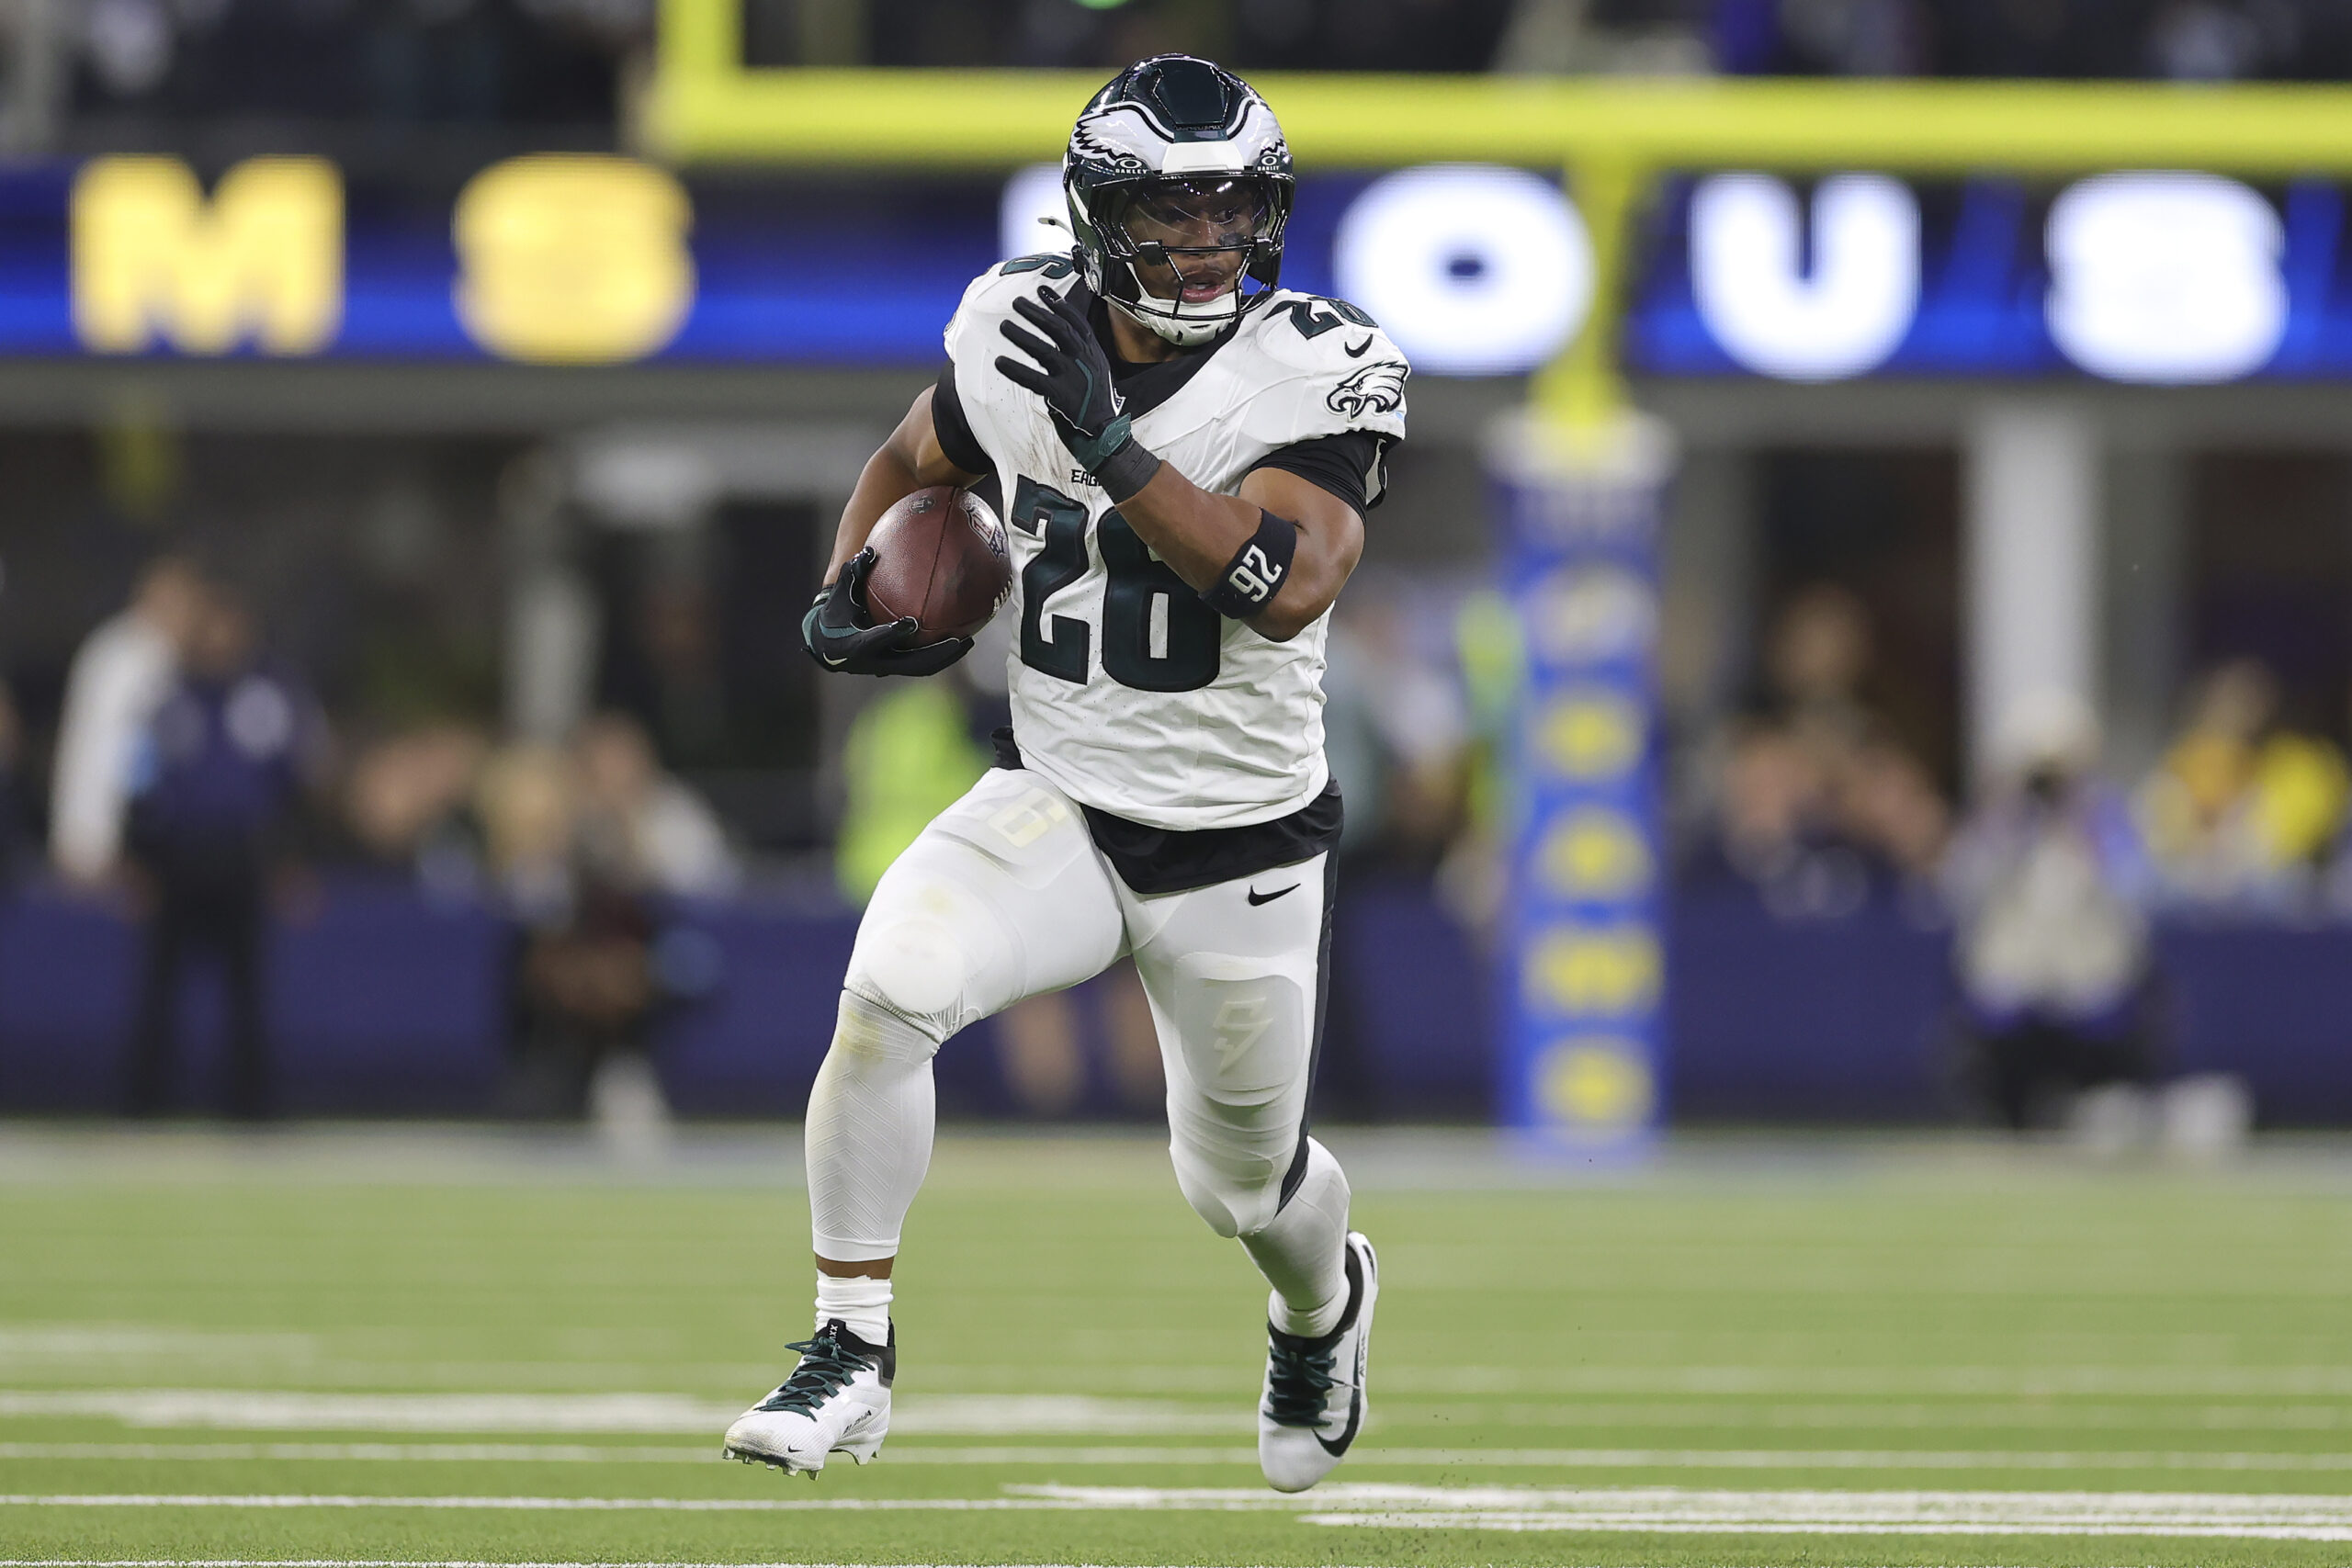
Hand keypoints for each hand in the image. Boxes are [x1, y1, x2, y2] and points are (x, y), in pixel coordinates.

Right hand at [801, 548, 971, 676]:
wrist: (829, 644)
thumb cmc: (837, 612)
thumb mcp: (841, 592)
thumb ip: (854, 572)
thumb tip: (869, 550)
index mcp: (855, 645)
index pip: (875, 641)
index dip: (892, 634)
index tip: (910, 623)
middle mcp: (873, 663)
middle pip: (908, 664)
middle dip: (933, 654)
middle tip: (956, 641)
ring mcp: (887, 668)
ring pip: (920, 668)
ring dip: (944, 658)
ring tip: (968, 642)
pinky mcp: (897, 667)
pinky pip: (922, 664)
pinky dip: (941, 656)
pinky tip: (961, 641)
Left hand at [995, 289, 1133, 472]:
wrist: (1106, 433)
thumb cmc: (1096, 403)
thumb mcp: (1096, 371)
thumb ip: (1081, 354)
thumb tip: (1060, 338)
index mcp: (1093, 353)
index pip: (1077, 322)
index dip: (1059, 305)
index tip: (1042, 291)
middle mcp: (1084, 360)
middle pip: (1058, 329)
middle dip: (1037, 313)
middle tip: (1017, 303)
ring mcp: (1072, 376)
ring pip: (1044, 350)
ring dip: (1022, 336)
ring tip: (1004, 325)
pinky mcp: (1060, 394)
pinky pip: (1033, 378)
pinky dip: (1016, 369)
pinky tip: (1000, 361)